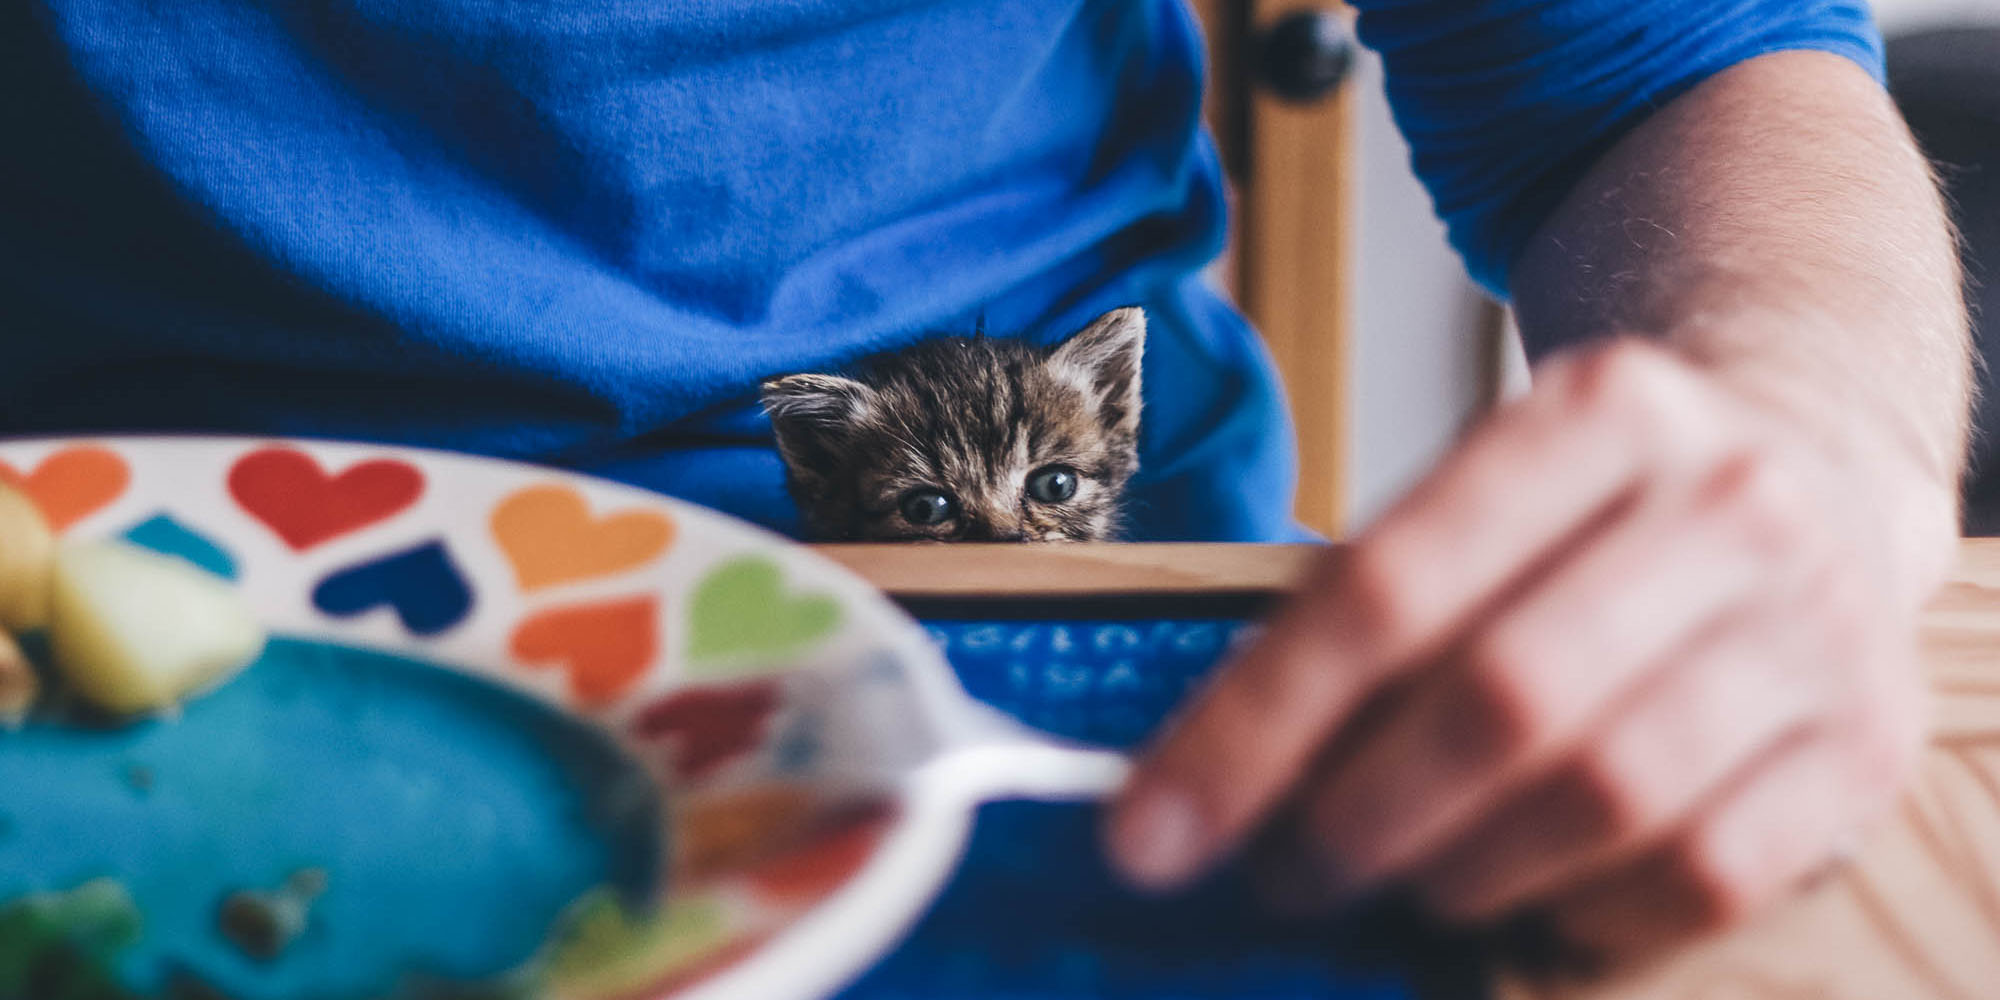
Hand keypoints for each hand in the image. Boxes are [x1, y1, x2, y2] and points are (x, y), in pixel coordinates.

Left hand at [1104, 336, 1956, 960]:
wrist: (1815, 460)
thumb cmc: (1599, 502)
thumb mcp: (1486, 488)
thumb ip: (1366, 602)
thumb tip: (1211, 771)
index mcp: (1595, 414)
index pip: (1387, 585)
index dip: (1253, 725)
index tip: (1153, 830)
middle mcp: (1724, 503)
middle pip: (1500, 699)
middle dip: (1355, 818)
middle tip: (1280, 872)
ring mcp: (1814, 625)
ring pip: (1604, 795)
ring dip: (1462, 871)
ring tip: (1398, 880)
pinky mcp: (1865, 742)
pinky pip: (1703, 873)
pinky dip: (1585, 910)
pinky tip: (1529, 894)